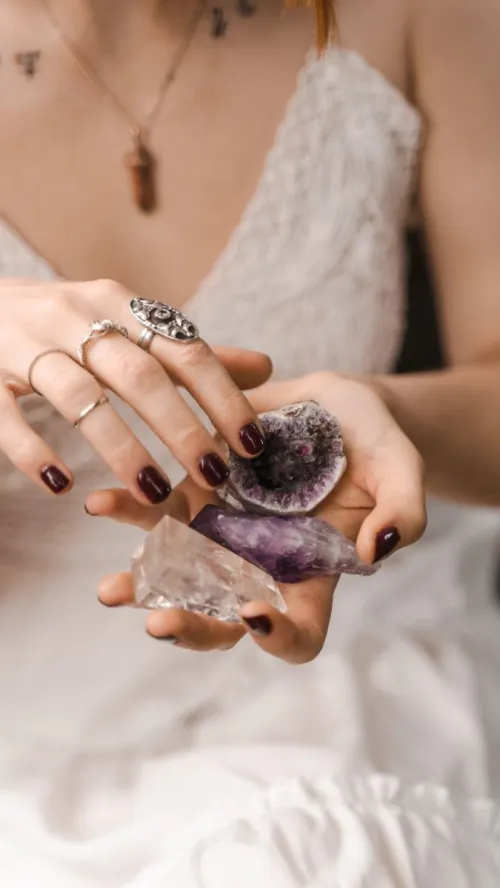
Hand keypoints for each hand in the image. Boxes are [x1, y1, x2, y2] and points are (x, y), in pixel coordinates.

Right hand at [0, 278, 269, 499]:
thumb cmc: (67, 324)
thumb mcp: (126, 326)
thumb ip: (187, 352)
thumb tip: (264, 367)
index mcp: (120, 306)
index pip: (184, 349)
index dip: (222, 396)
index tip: (250, 443)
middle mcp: (76, 318)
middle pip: (137, 373)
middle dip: (181, 428)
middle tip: (213, 477)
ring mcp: (27, 345)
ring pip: (78, 395)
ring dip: (119, 446)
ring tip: (153, 491)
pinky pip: (6, 414)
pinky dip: (32, 449)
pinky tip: (61, 485)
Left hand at [96, 371, 425, 662]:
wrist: (336, 403)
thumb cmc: (377, 443)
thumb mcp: (401, 469)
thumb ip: (402, 512)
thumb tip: (375, 552)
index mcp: (313, 573)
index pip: (300, 631)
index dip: (279, 637)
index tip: (256, 614)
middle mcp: (261, 563)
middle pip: (223, 618)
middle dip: (191, 627)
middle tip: (160, 623)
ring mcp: (226, 530)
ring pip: (177, 573)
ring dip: (140, 585)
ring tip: (110, 591)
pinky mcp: (197, 490)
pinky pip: (158, 509)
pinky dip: (127, 509)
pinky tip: (99, 503)